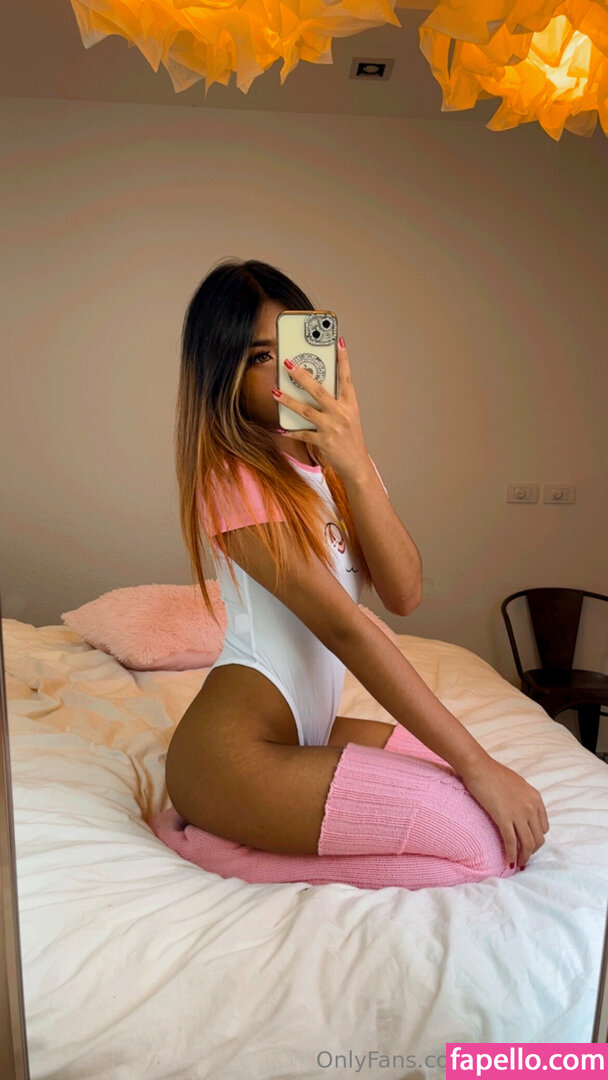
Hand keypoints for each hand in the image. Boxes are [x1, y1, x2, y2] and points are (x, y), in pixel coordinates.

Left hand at [274, 339, 369, 480]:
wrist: (357, 464)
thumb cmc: (351, 439)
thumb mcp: (349, 417)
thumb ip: (336, 402)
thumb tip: (316, 388)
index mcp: (350, 404)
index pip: (346, 377)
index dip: (343, 359)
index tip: (339, 342)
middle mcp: (342, 414)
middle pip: (319, 390)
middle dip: (301, 376)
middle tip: (288, 364)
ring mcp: (332, 428)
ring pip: (306, 410)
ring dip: (288, 401)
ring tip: (275, 392)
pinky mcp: (323, 442)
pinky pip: (302, 434)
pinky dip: (291, 431)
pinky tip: (280, 428)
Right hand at [459, 756, 549, 868]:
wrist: (479, 767)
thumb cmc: (493, 772)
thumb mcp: (517, 784)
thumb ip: (523, 799)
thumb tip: (520, 811)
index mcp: (536, 799)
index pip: (544, 827)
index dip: (536, 838)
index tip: (528, 843)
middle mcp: (531, 807)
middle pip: (538, 838)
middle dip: (532, 851)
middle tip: (523, 857)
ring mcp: (519, 813)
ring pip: (528, 844)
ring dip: (524, 857)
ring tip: (518, 864)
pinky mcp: (504, 818)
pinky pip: (511, 842)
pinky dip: (511, 855)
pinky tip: (509, 862)